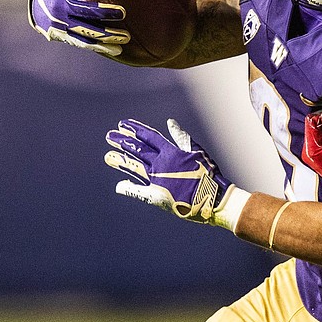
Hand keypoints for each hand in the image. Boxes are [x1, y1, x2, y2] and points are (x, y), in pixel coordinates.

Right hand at [29, 0, 128, 55]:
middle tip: (122, 12)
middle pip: (83, 9)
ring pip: (87, 30)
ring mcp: (63, 24)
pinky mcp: (68, 37)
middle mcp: (60, 6)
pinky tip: (118, 49)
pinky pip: (86, 43)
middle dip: (103, 11)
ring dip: (106, 34)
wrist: (39, 11)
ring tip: (126, 36)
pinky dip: (101, 47)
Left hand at [104, 118, 231, 222]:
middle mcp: (160, 164)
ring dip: (121, 161)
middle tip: (110, 136)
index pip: (148, 137)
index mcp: (171, 152)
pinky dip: (128, 187)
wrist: (213, 198)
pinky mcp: (156, 196)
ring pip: (134, 167)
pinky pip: (138, 191)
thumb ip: (182, 138)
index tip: (122, 124)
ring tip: (108, 156)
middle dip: (123, 142)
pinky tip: (119, 185)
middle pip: (137, 150)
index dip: (135, 130)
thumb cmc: (209, 174)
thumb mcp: (197, 152)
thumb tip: (170, 122)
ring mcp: (157, 180)